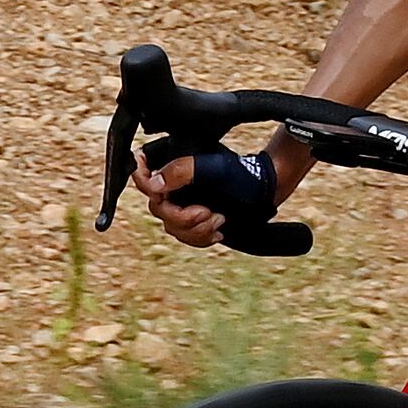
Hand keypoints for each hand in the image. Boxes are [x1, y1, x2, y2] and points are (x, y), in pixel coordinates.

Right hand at [141, 145, 293, 252]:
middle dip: (184, 217)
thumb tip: (153, 184)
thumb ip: (180, 171)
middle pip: (159, 210)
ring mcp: (183, 206)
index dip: (148, 187)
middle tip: (207, 212)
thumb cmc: (242, 174)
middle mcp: (173, 188)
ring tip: (219, 220)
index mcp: (172, 170)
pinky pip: (187, 238)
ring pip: (173, 228)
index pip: (142, 178)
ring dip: (197, 230)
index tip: (163, 195)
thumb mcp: (212, 169)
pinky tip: (217, 232)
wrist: (266, 191)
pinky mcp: (194, 224)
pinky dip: (202, 238)